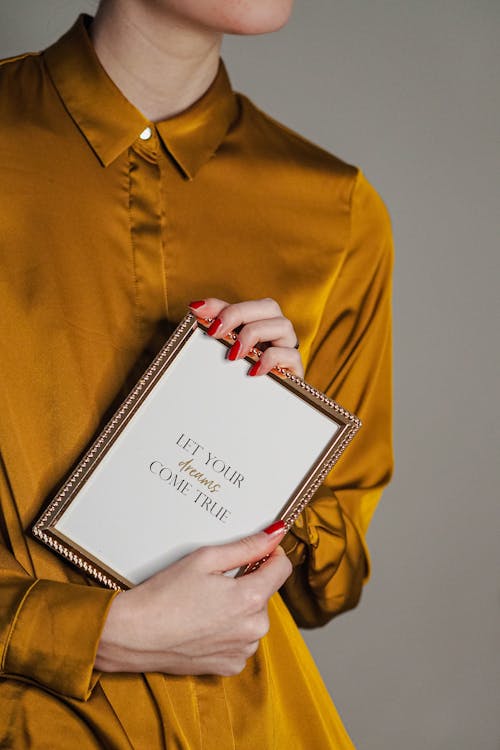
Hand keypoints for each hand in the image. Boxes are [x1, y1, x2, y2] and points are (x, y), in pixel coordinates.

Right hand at [95, 525, 291, 676]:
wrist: (133, 635)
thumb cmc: (165, 593)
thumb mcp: (205, 558)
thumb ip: (247, 546)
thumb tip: (277, 533)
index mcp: (251, 599)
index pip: (282, 568)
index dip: (270, 554)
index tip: (255, 549)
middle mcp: (254, 629)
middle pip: (265, 593)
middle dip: (248, 582)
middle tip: (214, 580)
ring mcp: (242, 651)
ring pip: (253, 618)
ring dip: (239, 608)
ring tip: (204, 603)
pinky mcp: (229, 667)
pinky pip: (241, 641)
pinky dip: (228, 631)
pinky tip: (203, 624)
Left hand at [189, 297, 303, 377]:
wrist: (257, 410)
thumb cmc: (238, 374)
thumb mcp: (224, 348)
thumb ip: (215, 325)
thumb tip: (194, 306)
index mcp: (259, 322)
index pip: (245, 303)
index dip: (222, 306)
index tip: (198, 314)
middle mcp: (276, 329)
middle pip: (269, 306)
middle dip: (239, 315)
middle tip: (216, 332)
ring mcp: (288, 347)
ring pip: (283, 325)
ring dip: (254, 334)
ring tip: (234, 354)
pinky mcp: (294, 368)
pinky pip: (291, 354)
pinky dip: (270, 358)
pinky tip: (253, 371)